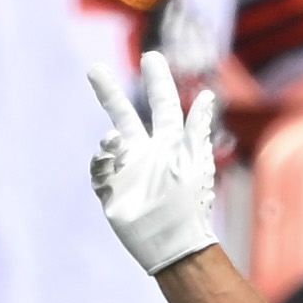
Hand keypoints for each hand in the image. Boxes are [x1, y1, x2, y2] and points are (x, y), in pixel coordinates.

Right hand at [87, 52, 216, 275]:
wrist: (174, 245)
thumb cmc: (188, 205)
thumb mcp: (194, 162)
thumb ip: (196, 128)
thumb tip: (208, 94)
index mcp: (169, 144)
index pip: (162, 105)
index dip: (158, 81)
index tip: (151, 56)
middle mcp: (145, 153)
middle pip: (123, 115)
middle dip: (108, 93)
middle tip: (94, 69)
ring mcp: (127, 170)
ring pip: (107, 144)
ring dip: (109, 142)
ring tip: (116, 146)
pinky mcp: (112, 190)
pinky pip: (99, 169)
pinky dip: (102, 164)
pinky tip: (111, 166)